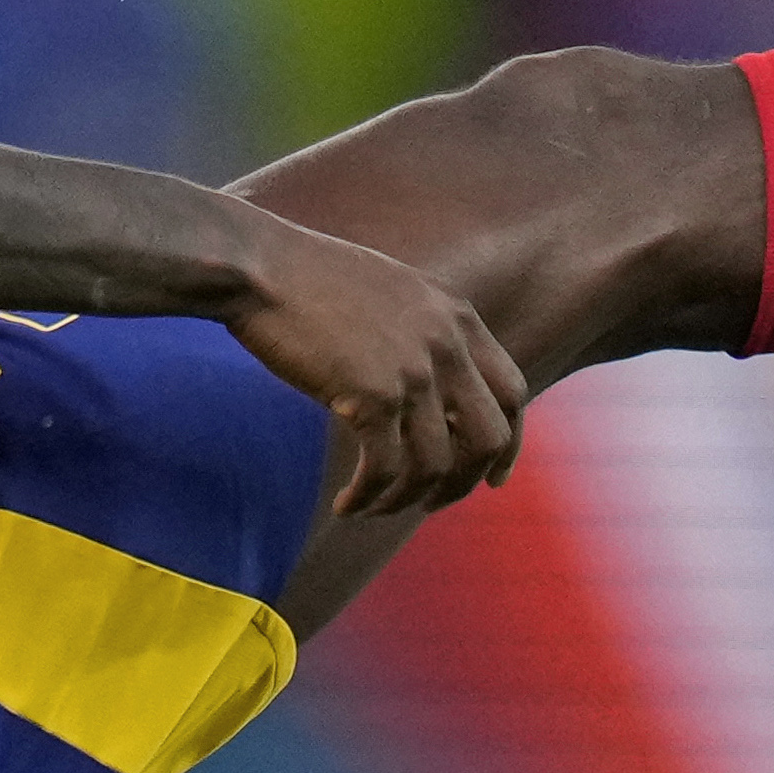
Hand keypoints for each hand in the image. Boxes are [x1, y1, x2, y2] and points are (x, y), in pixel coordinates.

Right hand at [226, 210, 528, 516]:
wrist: (261, 266)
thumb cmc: (312, 279)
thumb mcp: (395, 292)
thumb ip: (427, 332)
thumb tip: (436, 390)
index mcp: (458, 316)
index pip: (512, 393)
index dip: (508, 445)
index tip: (492, 477)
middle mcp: (447, 344)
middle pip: (489, 437)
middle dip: (466, 482)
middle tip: (433, 503)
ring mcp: (414, 371)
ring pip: (436, 465)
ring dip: (406, 499)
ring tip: (373, 506)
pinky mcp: (373, 397)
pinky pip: (386, 471)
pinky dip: (369, 498)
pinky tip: (347, 505)